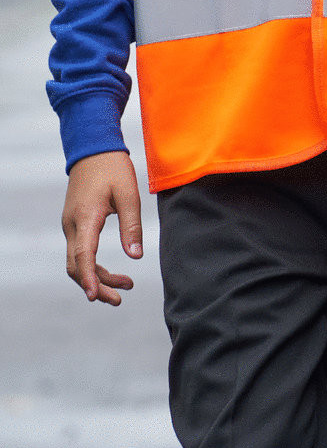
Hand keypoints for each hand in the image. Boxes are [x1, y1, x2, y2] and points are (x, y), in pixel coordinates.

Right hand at [61, 151, 142, 305]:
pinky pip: (80, 251)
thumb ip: (132, 226)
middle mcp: (72, 225)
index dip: (89, 278)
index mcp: (85, 218)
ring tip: (126, 285)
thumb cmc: (113, 168)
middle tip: (120, 299)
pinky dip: (94, 265)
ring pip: (78, 261)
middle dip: (97, 286)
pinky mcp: (75, 223)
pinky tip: (114, 270)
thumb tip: (135, 256)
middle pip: (76, 266)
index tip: (96, 297)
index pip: (83, 256)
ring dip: (97, 277)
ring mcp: (71, 225)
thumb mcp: (129, 194)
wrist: (92, 148)